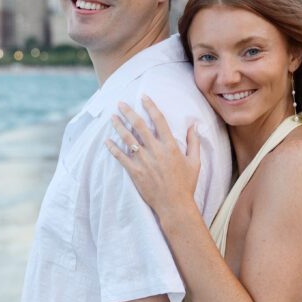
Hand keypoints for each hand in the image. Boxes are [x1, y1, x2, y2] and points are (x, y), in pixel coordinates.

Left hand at [106, 96, 200, 220]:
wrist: (174, 205)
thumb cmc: (186, 184)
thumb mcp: (195, 162)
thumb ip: (194, 142)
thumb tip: (194, 125)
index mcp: (170, 146)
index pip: (159, 120)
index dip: (150, 106)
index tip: (143, 97)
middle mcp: (156, 151)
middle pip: (139, 126)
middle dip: (129, 112)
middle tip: (120, 103)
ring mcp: (144, 161)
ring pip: (128, 139)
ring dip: (118, 126)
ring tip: (112, 117)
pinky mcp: (135, 172)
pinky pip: (121, 157)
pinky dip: (113, 148)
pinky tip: (107, 141)